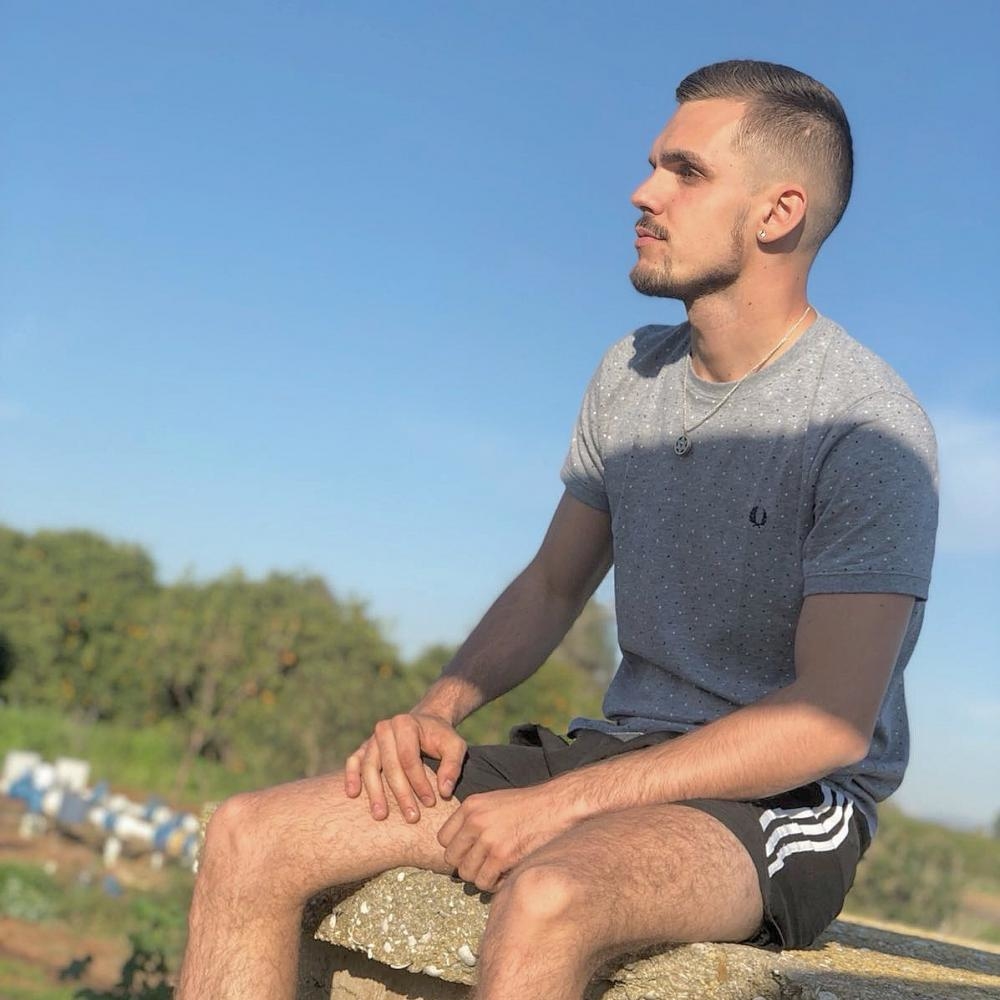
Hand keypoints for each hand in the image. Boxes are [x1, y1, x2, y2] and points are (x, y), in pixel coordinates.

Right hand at [344, 712, 466, 823]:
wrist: (425, 724)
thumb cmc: (441, 738)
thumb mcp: (455, 746)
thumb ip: (453, 766)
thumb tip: (443, 792)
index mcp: (406, 724)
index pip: (409, 757)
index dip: (419, 782)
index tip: (430, 803)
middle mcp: (385, 728)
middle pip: (389, 765)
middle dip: (401, 793)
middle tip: (411, 817)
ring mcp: (372, 738)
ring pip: (369, 766)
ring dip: (374, 792)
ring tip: (380, 815)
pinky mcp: (364, 748)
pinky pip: (353, 761)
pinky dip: (351, 777)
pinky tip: (353, 794)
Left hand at [437, 785, 578, 892]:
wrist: (558, 806)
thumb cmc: (529, 807)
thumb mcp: (494, 802)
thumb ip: (474, 819)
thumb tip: (458, 848)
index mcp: (470, 806)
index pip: (443, 839)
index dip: (457, 849)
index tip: (471, 852)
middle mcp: (475, 821)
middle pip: (452, 859)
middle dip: (467, 865)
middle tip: (484, 865)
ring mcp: (488, 839)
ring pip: (467, 874)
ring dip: (481, 877)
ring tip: (497, 870)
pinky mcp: (502, 856)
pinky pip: (484, 882)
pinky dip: (494, 884)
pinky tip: (506, 875)